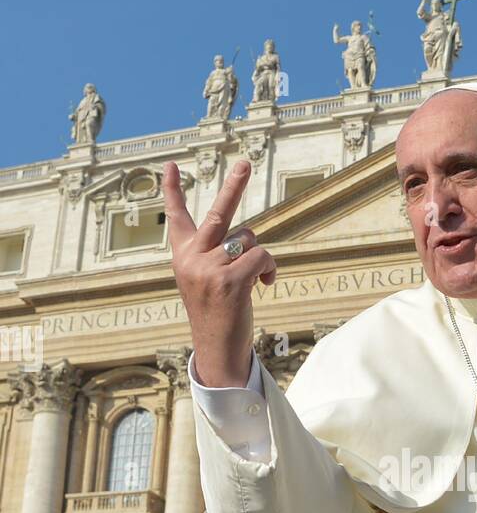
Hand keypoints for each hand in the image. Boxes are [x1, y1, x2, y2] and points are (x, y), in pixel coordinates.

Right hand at [163, 160, 276, 385]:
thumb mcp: (207, 281)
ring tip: (255, 279)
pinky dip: (269, 268)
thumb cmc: (217, 315)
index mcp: (183, 256)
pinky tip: (264, 285)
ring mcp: (209, 269)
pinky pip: (261, 256)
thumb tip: (247, 237)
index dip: (172, 191)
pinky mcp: (229, 280)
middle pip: (217, 213)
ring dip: (259, 257)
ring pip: (249, 239)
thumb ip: (217, 255)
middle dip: (234, 185)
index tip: (170, 165)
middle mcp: (192, 259)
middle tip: (246, 162)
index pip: (176, 218)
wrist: (217, 351)